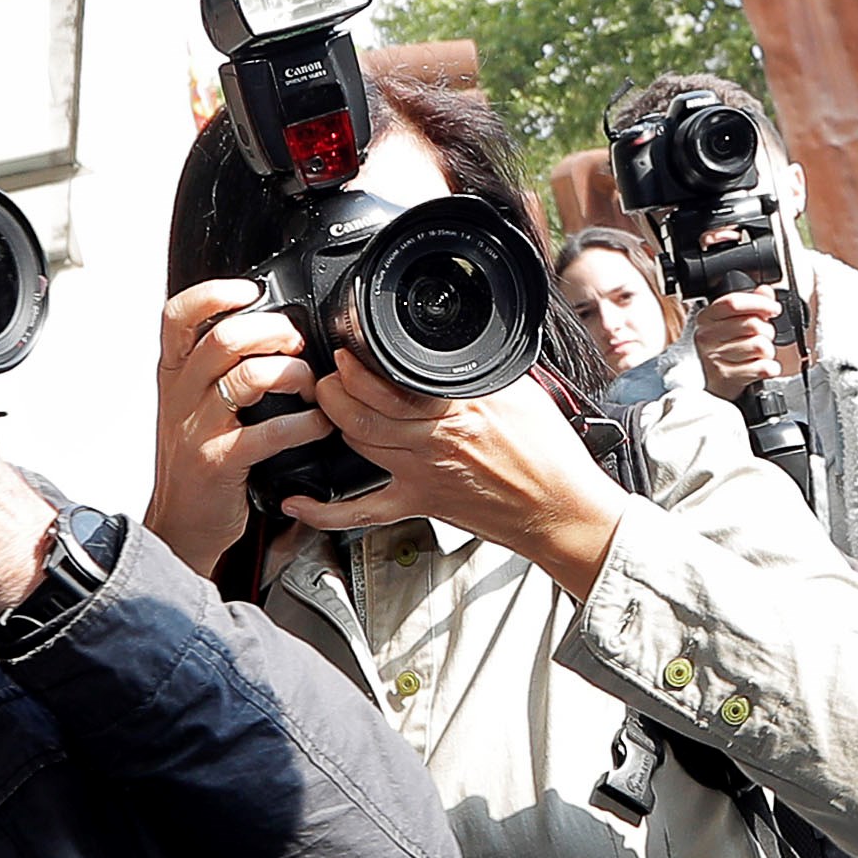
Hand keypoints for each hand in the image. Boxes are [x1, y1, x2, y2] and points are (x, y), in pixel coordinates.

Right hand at [140, 279, 333, 577]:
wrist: (179, 525)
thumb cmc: (195, 464)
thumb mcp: (190, 408)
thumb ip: (212, 370)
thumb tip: (262, 328)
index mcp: (174, 376)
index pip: (177, 317)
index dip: (213, 294)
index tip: (249, 291)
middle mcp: (181, 397)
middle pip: (223, 338)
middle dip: (272, 331)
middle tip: (296, 342)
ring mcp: (198, 429)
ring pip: (248, 377)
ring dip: (292, 374)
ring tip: (309, 386)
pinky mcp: (219, 462)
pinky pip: (270, 432)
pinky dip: (306, 423)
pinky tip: (318, 424)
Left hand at [288, 355, 628, 600]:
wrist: (559, 508)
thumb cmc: (547, 453)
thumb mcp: (518, 391)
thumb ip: (477, 370)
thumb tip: (454, 345)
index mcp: (454, 409)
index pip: (386, 383)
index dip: (354, 366)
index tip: (345, 351)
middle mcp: (431, 441)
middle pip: (358, 413)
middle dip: (331, 390)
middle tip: (325, 375)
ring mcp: (420, 475)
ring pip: (356, 446)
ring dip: (333, 424)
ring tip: (327, 406)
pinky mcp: (419, 503)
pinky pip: (362, 512)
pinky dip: (323, 512)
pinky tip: (298, 503)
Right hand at [681, 286, 785, 402]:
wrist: (708, 382)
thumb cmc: (721, 349)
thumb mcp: (729, 322)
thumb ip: (750, 303)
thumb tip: (765, 291)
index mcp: (706, 318)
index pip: (734, 302)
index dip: (760, 303)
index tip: (773, 308)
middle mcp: (707, 337)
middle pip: (753, 324)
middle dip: (766, 330)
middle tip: (761, 336)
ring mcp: (715, 358)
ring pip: (761, 346)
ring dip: (767, 350)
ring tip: (757, 354)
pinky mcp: (728, 377)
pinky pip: (764, 367)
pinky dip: (769, 367)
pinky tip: (758, 366)